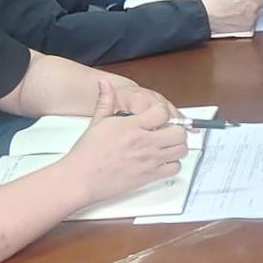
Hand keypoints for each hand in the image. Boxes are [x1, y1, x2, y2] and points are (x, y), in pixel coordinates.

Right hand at [62, 84, 188, 204]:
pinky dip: (173, 164)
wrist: (82, 178)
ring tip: (168, 145)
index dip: (162, 112)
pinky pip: (174, 168)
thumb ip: (105, 101)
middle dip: (175, 129)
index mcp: (132, 126)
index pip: (162, 112)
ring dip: (177, 146)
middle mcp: (144, 142)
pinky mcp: (149, 176)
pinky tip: (163, 161)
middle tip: (167, 131)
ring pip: (181, 150)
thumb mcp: (97, 122)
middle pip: (178, 132)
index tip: (158, 115)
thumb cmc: (87, 153)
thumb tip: (105, 84)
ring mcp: (149, 160)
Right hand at [200, 0, 262, 32]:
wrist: (206, 16)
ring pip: (261, 10)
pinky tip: (241, 15)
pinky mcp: (248, 27)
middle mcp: (254, 5)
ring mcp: (252, 17)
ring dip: (256, 7)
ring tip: (245, 6)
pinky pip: (255, 21)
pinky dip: (251, 18)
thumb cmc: (214, 0)